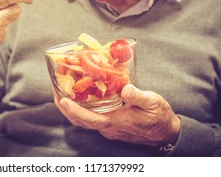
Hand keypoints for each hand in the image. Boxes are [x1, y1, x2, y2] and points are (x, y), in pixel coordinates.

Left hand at [54, 84, 180, 146]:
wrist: (165, 132)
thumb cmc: (159, 117)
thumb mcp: (152, 102)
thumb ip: (138, 96)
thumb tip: (124, 88)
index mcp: (116, 121)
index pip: (89, 119)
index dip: (74, 110)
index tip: (62, 98)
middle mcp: (108, 127)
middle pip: (80, 121)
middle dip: (64, 107)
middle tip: (55, 89)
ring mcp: (108, 128)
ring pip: (84, 120)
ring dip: (71, 107)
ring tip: (63, 90)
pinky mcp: (110, 125)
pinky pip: (91, 118)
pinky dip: (81, 108)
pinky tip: (81, 95)